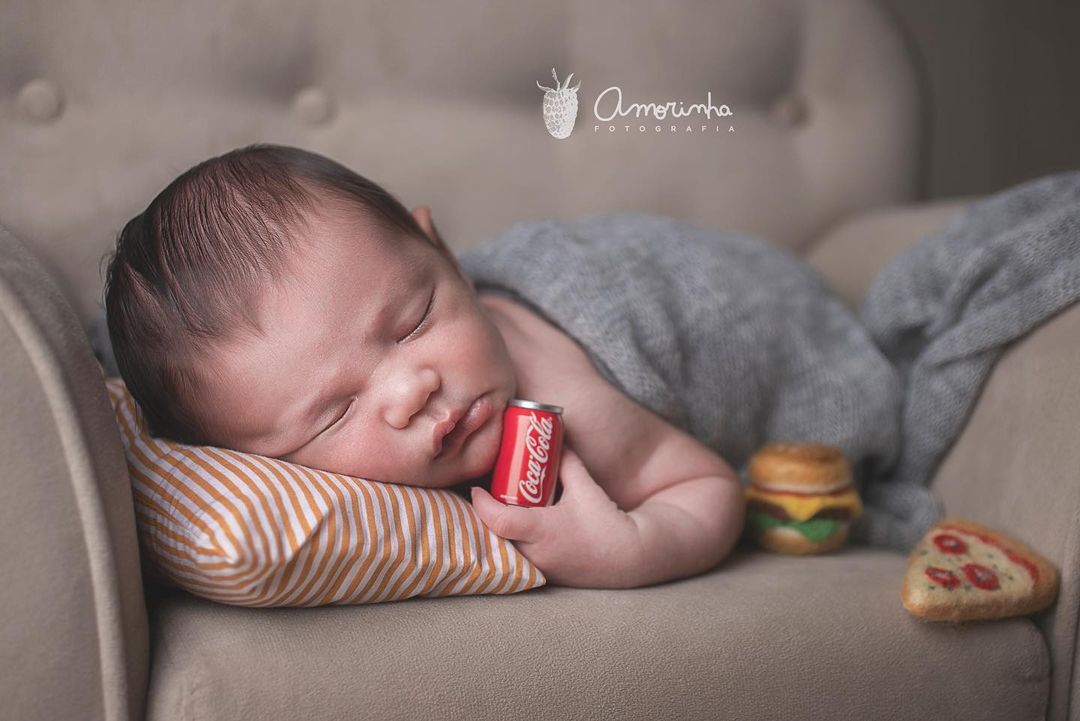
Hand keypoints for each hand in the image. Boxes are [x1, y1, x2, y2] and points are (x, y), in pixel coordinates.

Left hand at [470, 447, 641, 587]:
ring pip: (504, 550)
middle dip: (483, 517)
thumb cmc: (608, 522)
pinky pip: (518, 559)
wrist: (630, 558)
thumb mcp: (585, 487)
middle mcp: (536, 553)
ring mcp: (539, 568)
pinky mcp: (545, 575)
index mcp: (543, 531)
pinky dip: (511, 544)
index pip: (498, 519)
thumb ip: (567, 462)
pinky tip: (514, 530)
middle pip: (493, 536)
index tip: (476, 489)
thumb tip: (554, 438)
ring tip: (496, 510)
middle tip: (485, 496)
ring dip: (496, 532)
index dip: (481, 504)